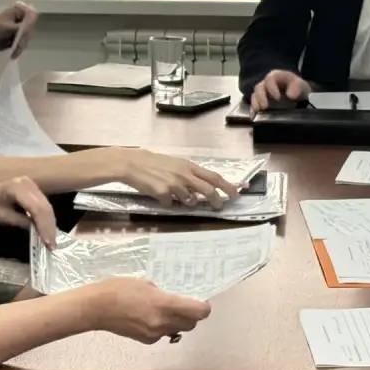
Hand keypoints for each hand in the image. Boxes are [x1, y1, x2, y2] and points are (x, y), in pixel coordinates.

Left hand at [0, 2, 38, 59]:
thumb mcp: (8, 27)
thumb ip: (22, 25)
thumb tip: (35, 19)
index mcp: (18, 9)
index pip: (32, 15)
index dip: (30, 25)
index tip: (25, 33)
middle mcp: (21, 16)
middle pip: (31, 28)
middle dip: (25, 38)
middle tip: (18, 45)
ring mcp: (20, 27)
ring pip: (28, 37)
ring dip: (22, 45)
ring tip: (15, 51)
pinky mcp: (18, 36)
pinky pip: (24, 42)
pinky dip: (19, 48)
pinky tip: (14, 53)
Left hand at [0, 176, 56, 248]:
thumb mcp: (4, 218)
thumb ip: (23, 223)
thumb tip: (40, 232)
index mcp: (17, 187)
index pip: (36, 208)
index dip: (44, 226)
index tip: (48, 243)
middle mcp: (27, 182)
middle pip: (44, 207)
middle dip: (49, 227)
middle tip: (52, 245)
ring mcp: (31, 184)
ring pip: (47, 206)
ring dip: (50, 224)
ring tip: (51, 240)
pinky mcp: (33, 189)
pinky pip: (43, 204)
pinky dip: (46, 218)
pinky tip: (47, 230)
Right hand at [86, 278, 211, 342]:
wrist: (97, 308)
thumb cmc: (119, 288)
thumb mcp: (145, 283)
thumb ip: (163, 292)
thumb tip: (175, 298)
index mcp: (165, 305)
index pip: (199, 312)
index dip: (203, 307)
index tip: (200, 301)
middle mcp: (163, 322)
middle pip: (192, 324)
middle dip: (191, 315)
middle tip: (183, 305)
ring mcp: (154, 334)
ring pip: (177, 330)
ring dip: (176, 322)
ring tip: (162, 310)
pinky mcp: (146, 341)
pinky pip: (162, 334)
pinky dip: (161, 327)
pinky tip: (147, 318)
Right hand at [116, 149, 239, 207]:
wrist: (133, 163)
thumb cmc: (154, 162)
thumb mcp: (176, 164)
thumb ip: (189, 174)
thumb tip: (202, 188)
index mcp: (189, 166)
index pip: (214, 177)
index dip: (227, 186)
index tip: (236, 194)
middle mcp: (184, 175)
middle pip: (208, 191)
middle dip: (216, 200)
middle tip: (219, 206)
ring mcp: (174, 185)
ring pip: (190, 201)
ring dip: (187, 202)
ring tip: (177, 196)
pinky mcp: (163, 194)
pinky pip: (171, 204)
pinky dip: (168, 203)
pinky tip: (160, 195)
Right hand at [249, 69, 309, 113]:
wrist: (298, 97)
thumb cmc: (298, 89)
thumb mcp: (302, 86)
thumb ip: (298, 87)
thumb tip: (291, 95)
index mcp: (277, 77)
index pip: (270, 79)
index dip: (272, 87)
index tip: (277, 97)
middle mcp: (267, 84)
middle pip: (259, 87)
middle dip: (261, 97)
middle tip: (265, 106)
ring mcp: (262, 94)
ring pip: (255, 96)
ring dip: (255, 104)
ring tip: (258, 111)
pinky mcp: (260, 104)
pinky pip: (254, 106)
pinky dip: (253, 111)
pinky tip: (254, 117)